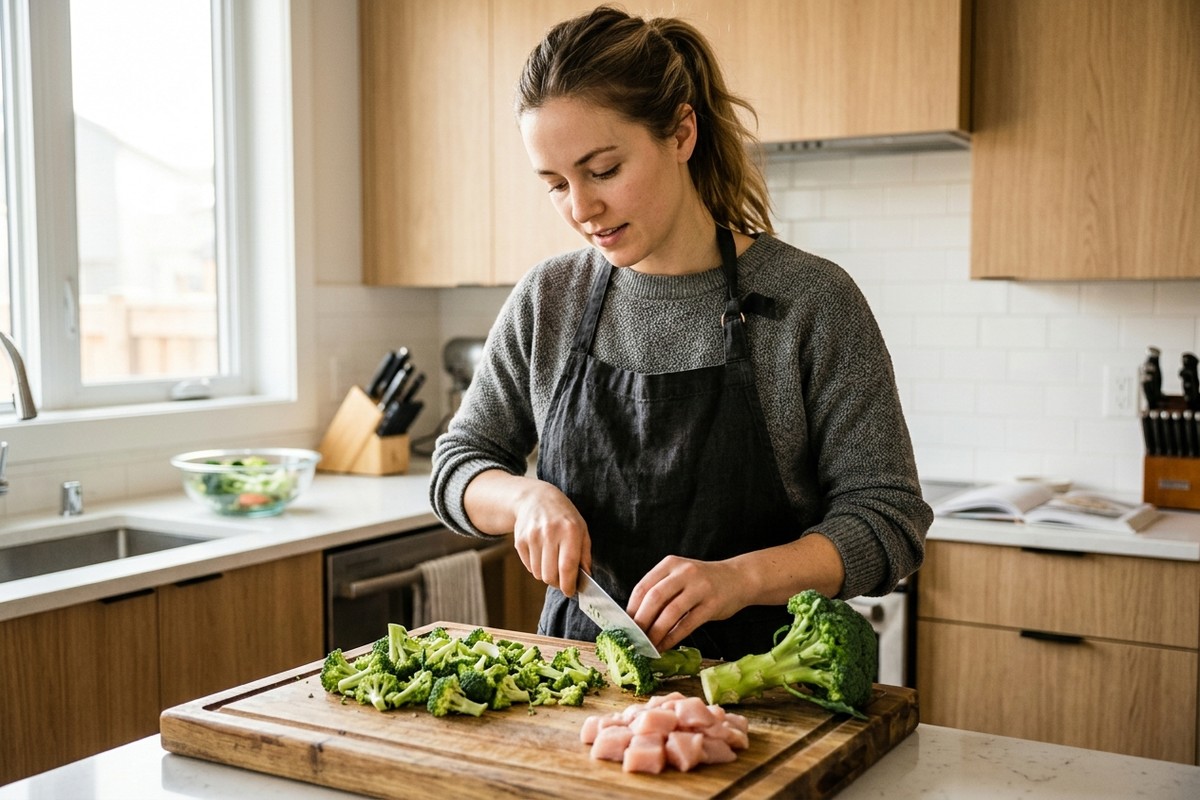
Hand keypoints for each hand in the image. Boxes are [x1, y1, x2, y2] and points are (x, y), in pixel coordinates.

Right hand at [510, 480, 591, 596]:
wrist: (535, 499)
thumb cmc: (563, 516)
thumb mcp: (581, 529)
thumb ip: (585, 554)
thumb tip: (586, 577)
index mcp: (569, 530)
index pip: (567, 566)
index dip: (569, 584)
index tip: (571, 592)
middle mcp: (549, 533)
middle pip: (550, 575)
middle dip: (558, 583)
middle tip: (563, 580)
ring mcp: (532, 537)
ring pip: (539, 574)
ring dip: (547, 575)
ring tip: (552, 563)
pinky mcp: (520, 541)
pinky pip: (529, 567)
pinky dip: (536, 567)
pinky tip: (542, 555)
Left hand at [626, 556, 747, 652]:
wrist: (739, 578)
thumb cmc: (703, 581)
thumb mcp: (680, 576)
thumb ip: (661, 590)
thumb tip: (635, 617)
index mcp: (670, 564)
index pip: (643, 587)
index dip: (631, 608)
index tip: (625, 626)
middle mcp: (684, 572)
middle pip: (654, 598)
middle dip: (641, 622)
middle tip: (634, 639)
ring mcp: (700, 588)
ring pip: (670, 612)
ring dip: (656, 633)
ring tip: (648, 646)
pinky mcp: (712, 604)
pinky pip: (687, 624)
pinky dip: (673, 637)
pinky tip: (665, 646)